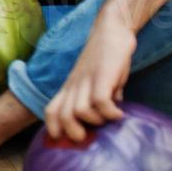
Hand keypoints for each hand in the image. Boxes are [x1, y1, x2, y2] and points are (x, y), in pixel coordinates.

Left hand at [45, 16, 134, 141]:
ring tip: (109, 120)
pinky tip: (120, 113)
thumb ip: (100, 99)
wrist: (111, 29)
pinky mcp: (102, 75)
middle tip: (93, 136)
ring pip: (78, 111)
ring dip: (95, 121)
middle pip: (61, 116)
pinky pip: (101, 101)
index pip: (51, 111)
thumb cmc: (106, 58)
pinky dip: (110, 113)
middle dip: (74, 133)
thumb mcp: (98, 81)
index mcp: (70, 88)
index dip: (55, 129)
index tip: (69, 141)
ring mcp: (87, 80)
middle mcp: (74, 86)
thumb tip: (109, 116)